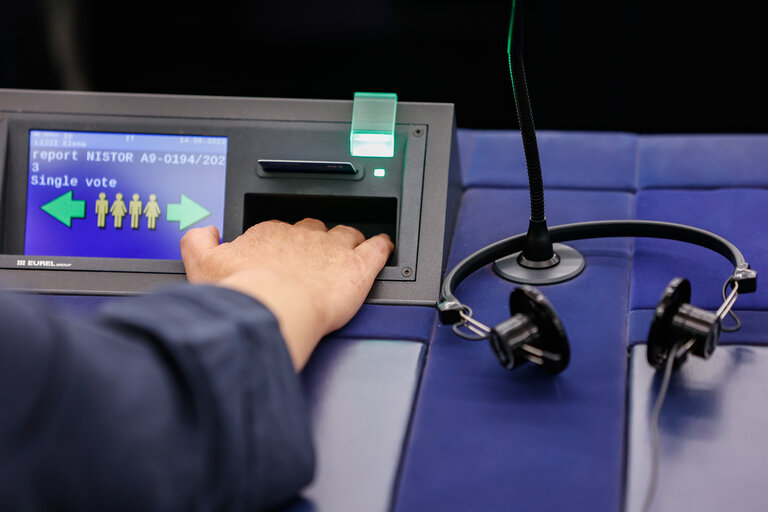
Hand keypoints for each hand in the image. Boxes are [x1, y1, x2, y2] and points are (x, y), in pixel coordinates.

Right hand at [180, 219, 393, 369]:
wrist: (271, 309)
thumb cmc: (241, 293)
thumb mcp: (202, 265)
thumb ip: (197, 243)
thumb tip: (202, 231)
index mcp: (268, 235)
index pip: (280, 230)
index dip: (284, 242)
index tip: (282, 254)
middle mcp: (302, 237)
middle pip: (314, 229)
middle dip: (316, 239)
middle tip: (315, 256)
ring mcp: (332, 250)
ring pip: (346, 234)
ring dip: (349, 240)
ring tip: (351, 248)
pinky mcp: (357, 268)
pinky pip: (377, 248)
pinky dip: (382, 246)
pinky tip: (383, 247)